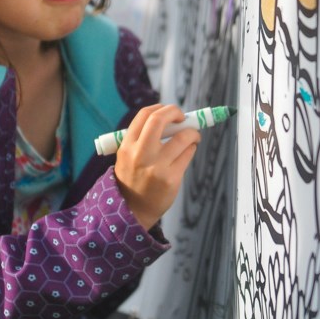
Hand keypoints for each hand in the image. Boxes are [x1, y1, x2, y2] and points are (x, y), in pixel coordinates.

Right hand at [113, 104, 199, 228]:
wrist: (132, 211)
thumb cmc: (133, 179)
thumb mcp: (127, 156)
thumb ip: (142, 138)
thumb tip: (171, 119)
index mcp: (127, 146)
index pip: (145, 115)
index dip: (161, 108)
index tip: (170, 111)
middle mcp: (140, 154)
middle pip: (160, 119)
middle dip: (175, 112)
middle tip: (183, 118)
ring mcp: (157, 166)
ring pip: (183, 137)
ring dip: (192, 133)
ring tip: (192, 136)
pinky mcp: (171, 178)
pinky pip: (187, 154)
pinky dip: (191, 148)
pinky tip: (188, 151)